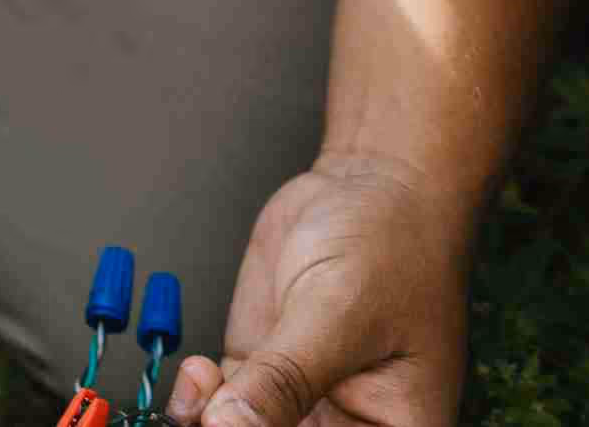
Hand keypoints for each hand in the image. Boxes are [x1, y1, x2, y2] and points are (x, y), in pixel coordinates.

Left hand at [166, 155, 474, 426]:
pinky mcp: (263, 373)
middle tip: (212, 414)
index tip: (237, 426)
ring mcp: (299, 402)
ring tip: (200, 384)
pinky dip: (198, 399)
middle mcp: (347, 423)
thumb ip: (286, 376)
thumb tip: (229, 426)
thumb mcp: (340, 312)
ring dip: (208, 421)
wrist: (372, 185)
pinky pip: (221, 408)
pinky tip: (195, 376)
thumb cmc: (392, 243)